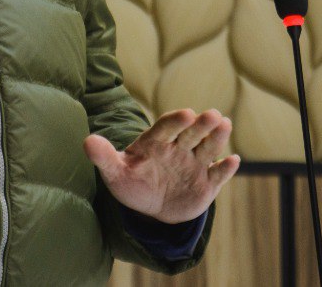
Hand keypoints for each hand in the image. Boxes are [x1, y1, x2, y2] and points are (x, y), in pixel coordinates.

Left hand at [84, 108, 240, 223]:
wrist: (150, 207)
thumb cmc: (132, 183)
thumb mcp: (115, 172)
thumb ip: (104, 157)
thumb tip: (87, 142)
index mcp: (156, 142)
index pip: (166, 127)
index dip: (176, 121)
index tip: (186, 114)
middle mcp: (178, 148)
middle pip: (191, 133)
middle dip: (202, 124)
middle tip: (213, 114)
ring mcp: (194, 165)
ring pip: (208, 148)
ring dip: (217, 138)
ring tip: (225, 125)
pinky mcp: (207, 183)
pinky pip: (218, 174)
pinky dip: (226, 169)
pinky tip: (234, 161)